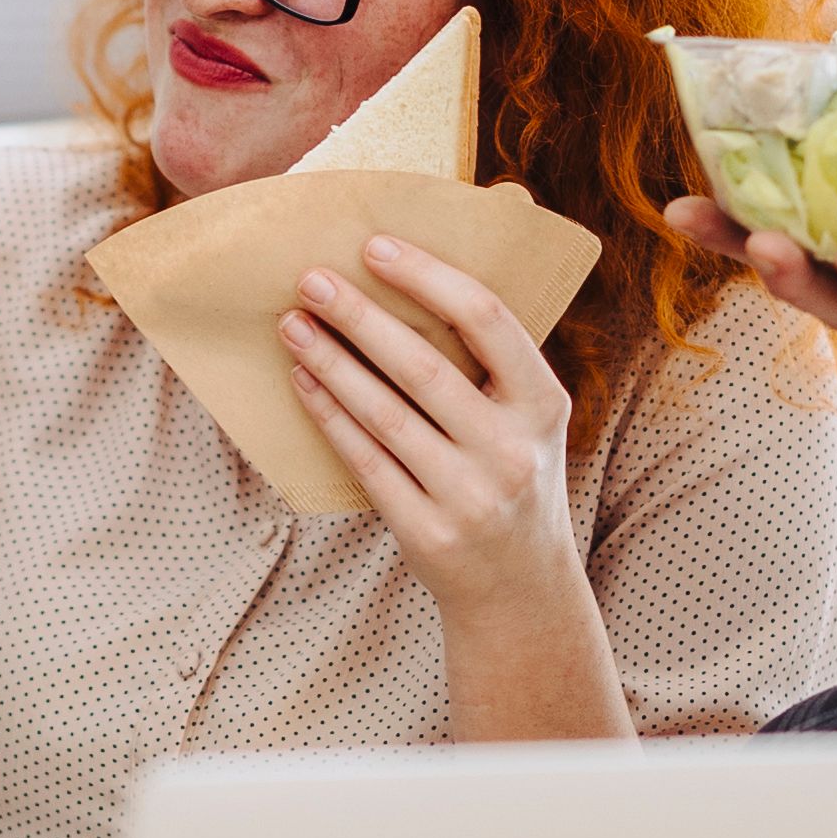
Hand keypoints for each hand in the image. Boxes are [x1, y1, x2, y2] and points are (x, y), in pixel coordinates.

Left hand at [280, 237, 580, 607]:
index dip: (427, 278)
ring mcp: (471, 496)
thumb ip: (492, 366)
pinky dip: (329, 416)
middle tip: (311, 280)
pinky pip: (366, 461)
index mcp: (544, 404)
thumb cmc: (512, 481)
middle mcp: (512, 450)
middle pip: (423, 367)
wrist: (521, 590)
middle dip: (360, 317)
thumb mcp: (530, 422)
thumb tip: (406, 282)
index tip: (374, 247)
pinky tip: (302, 383)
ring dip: (331, 363)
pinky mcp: (428, 531)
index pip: (487, 320)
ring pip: (384, 415)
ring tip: (292, 326)